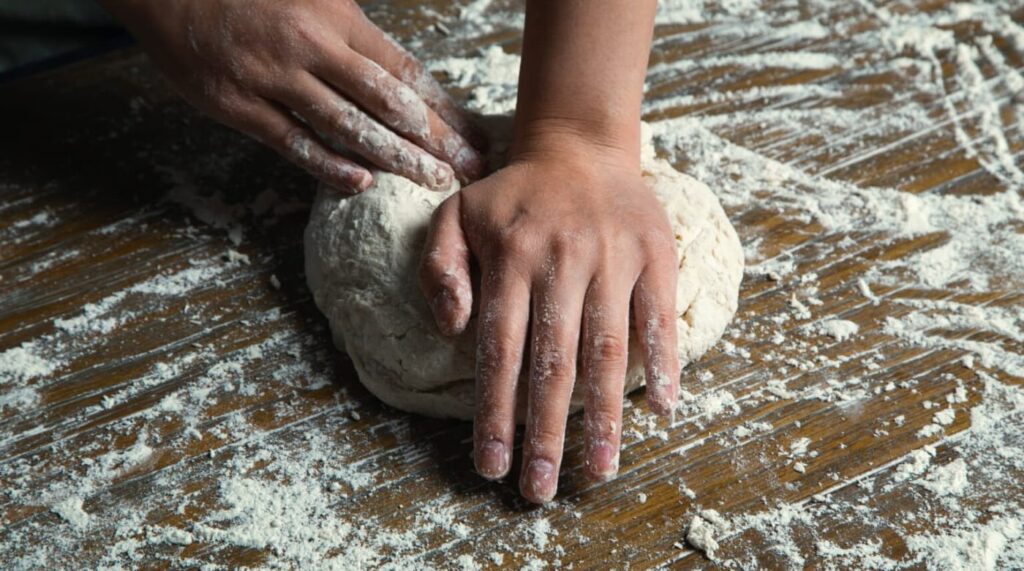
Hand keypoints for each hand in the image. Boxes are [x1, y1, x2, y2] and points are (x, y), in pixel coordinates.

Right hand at [106, 0, 483, 191]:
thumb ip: (356, 28)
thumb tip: (403, 71)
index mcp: (337, 18)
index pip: (403, 71)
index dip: (441, 107)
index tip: (471, 134)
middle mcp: (311, 49)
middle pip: (387, 103)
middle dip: (433, 139)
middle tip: (468, 169)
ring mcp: (274, 80)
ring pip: (347, 127)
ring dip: (395, 158)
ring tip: (432, 182)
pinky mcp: (239, 106)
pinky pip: (292, 143)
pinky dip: (328, 165)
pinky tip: (362, 184)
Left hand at [420, 134, 679, 502]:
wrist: (580, 147)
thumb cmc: (512, 197)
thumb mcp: (455, 215)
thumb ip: (439, 270)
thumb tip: (453, 330)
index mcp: (510, 257)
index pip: (499, 350)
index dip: (495, 412)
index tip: (491, 466)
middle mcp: (561, 260)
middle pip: (553, 361)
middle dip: (545, 431)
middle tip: (540, 488)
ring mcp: (612, 258)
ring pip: (608, 348)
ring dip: (604, 414)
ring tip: (600, 469)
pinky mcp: (654, 255)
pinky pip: (659, 315)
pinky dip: (664, 362)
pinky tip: (661, 409)